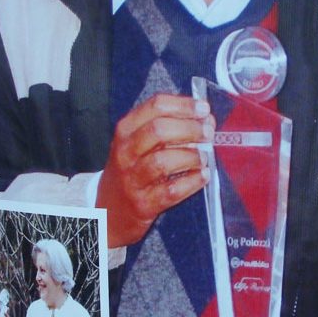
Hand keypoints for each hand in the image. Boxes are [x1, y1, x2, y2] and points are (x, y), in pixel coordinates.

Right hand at [98, 94, 214, 246]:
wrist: (109, 210)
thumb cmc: (130, 170)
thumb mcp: (136, 143)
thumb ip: (167, 127)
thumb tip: (205, 120)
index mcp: (126, 130)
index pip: (156, 106)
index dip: (184, 105)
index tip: (204, 109)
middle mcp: (125, 152)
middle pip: (158, 131)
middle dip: (190, 129)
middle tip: (208, 133)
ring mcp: (132, 179)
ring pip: (163, 161)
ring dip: (190, 156)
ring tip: (204, 157)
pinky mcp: (143, 203)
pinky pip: (171, 191)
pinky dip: (191, 182)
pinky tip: (203, 176)